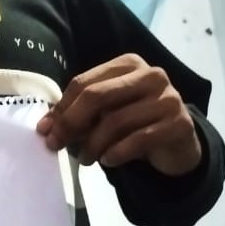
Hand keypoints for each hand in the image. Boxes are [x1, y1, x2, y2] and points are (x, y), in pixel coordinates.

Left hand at [37, 55, 201, 175]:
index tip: (45, 131)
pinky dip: (117, 153)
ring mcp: (168, 98)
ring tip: (85, 159)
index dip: (61, 108)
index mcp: (128, 65)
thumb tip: (45, 127)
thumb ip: (80, 114)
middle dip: (71, 123)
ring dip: (93, 144)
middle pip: (97, 96)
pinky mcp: (179, 124)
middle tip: (57, 145)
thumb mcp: (107, 113)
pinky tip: (108, 160)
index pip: (85, 82)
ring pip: (116, 121)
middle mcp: (151, 75)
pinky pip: (138, 139)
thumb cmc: (136, 124)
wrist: (178, 145)